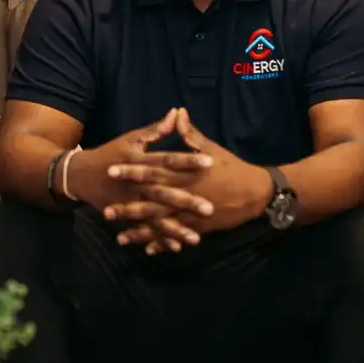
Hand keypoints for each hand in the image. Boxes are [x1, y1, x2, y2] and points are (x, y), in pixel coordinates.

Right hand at [67, 109, 213, 243]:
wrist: (80, 175)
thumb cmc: (111, 153)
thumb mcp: (131, 138)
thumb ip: (155, 130)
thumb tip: (176, 113)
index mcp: (139, 161)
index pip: (167, 160)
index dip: (188, 160)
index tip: (209, 162)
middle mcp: (136, 184)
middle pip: (163, 193)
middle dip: (186, 202)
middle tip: (209, 209)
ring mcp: (130, 202)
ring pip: (155, 217)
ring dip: (175, 229)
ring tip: (196, 239)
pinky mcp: (125, 216)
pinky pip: (144, 229)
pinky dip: (158, 239)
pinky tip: (176, 247)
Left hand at [102, 109, 272, 253]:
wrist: (257, 194)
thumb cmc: (233, 168)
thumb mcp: (212, 149)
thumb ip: (190, 134)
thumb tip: (177, 112)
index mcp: (185, 173)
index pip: (153, 171)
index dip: (132, 171)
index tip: (111, 170)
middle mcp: (184, 195)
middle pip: (151, 202)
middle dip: (128, 208)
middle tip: (106, 212)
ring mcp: (191, 215)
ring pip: (161, 225)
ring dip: (140, 231)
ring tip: (119, 238)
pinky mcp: (199, 228)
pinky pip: (176, 236)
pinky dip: (162, 243)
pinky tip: (147, 250)